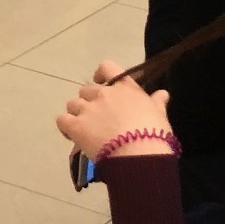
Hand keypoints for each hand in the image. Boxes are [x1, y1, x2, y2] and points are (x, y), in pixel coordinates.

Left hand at [57, 72, 173, 157]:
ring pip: (72, 104)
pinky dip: (65, 126)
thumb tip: (162, 94)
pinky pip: (62, 120)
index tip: (102, 83)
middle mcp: (103, 94)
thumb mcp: (160, 116)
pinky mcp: (76, 126)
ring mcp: (87, 109)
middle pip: (86, 90)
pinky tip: (71, 135)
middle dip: (89, 101)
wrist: (139, 156)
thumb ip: (157, 103)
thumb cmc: (154, 135)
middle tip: (97, 117)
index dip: (101, 75)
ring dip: (77, 113)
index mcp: (124, 88)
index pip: (106, 67)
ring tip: (85, 128)